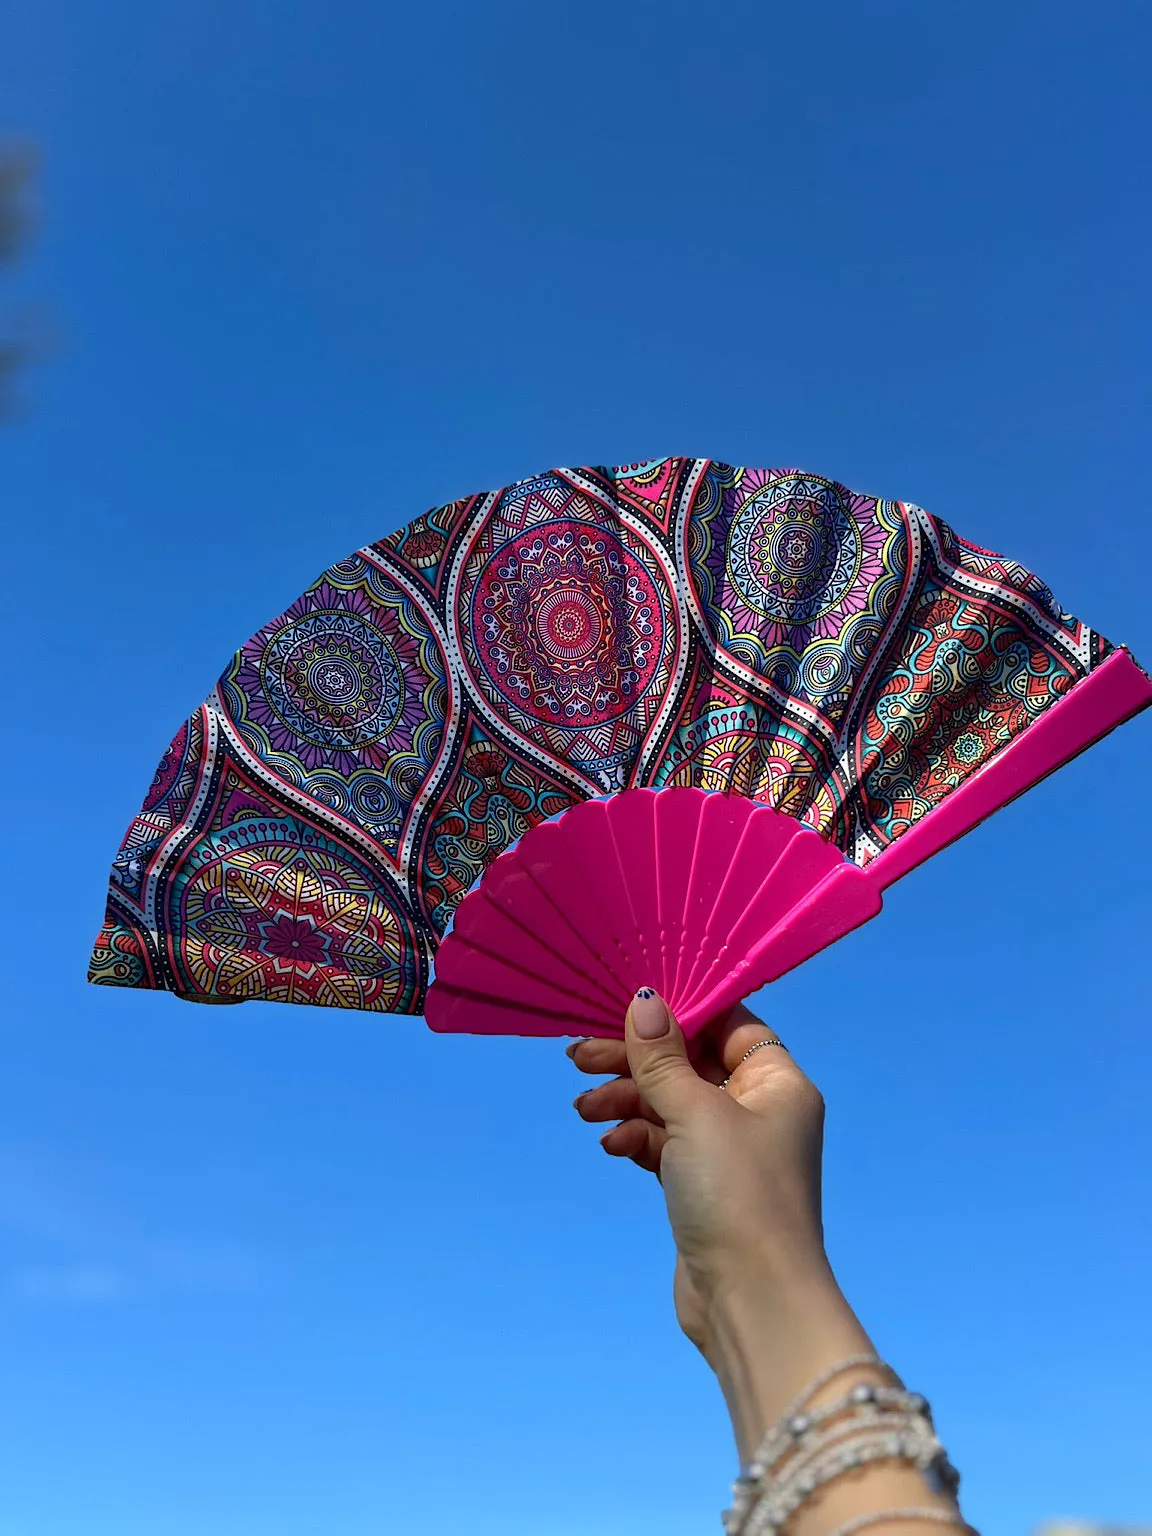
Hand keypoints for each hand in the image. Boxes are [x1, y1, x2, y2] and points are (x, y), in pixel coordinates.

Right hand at [568, 991, 831, 1360]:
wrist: (751, 1301)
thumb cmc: (738, 1194)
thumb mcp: (696, 1113)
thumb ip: (663, 1058)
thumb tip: (646, 1001)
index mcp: (777, 1083)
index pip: (728, 1024)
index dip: (681, 1011)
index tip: (628, 1004)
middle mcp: (759, 1111)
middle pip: (690, 1064)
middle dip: (635, 1060)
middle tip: (580, 1056)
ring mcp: (730, 1153)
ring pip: (671, 1105)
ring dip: (627, 1101)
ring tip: (585, 1108)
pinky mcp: (704, 1188)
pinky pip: (665, 1145)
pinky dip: (638, 1138)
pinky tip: (613, 1145)